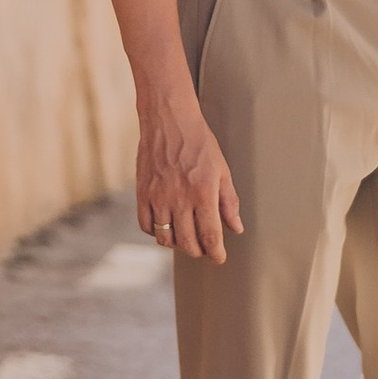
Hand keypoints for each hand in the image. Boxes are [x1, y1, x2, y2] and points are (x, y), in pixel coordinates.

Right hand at [134, 82, 242, 263]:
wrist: (168, 120)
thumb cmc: (198, 141)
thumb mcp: (222, 169)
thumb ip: (229, 201)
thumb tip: (236, 228)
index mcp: (203, 193)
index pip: (210, 236)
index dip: (216, 254)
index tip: (219, 258)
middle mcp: (179, 198)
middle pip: (187, 243)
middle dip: (199, 251)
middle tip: (205, 249)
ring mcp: (158, 197)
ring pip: (165, 239)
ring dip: (177, 245)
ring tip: (186, 239)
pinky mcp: (142, 193)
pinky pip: (146, 225)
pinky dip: (156, 232)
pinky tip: (166, 226)